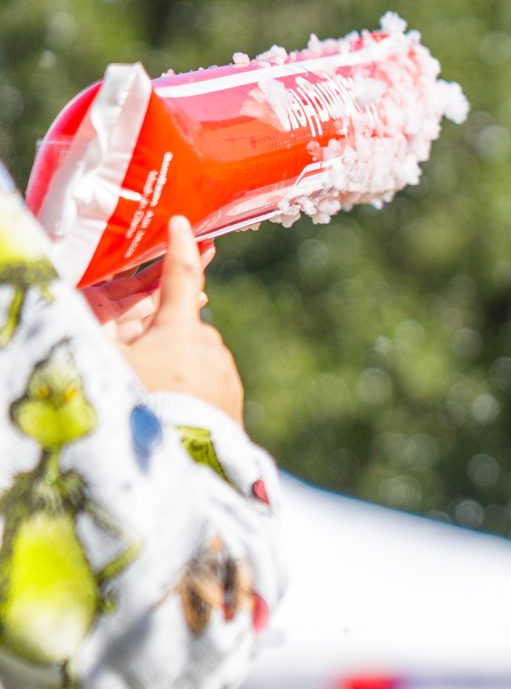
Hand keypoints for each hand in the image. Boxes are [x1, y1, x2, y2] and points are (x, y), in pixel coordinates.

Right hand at [108, 218, 243, 424]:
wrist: (184, 463)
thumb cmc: (140, 408)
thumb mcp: (106, 365)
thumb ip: (101, 332)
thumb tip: (99, 313)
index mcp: (181, 331)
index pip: (180, 277)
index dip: (179, 248)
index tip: (182, 224)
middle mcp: (211, 347)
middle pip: (181, 328)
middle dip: (161, 337)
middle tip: (135, 364)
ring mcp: (226, 375)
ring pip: (195, 357)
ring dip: (175, 366)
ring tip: (151, 398)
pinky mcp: (234, 402)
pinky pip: (207, 384)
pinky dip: (189, 390)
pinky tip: (172, 412)